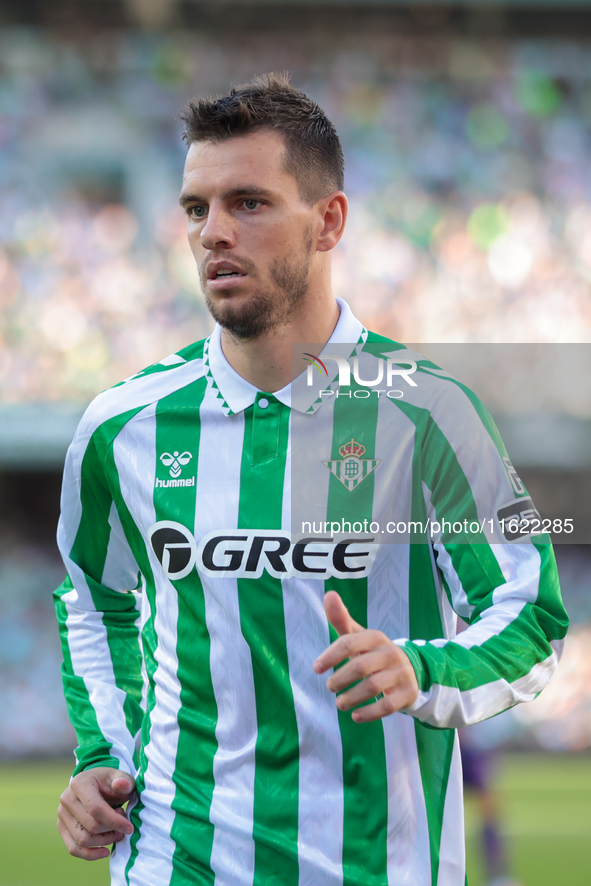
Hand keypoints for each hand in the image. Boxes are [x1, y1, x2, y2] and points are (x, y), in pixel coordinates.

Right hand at [57, 767, 135, 859]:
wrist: (95, 785)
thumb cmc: (109, 782)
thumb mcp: (120, 777)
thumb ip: (124, 781)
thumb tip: (121, 785)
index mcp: (80, 783)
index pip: (96, 808)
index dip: (114, 821)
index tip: (129, 827)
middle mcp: (67, 799)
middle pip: (91, 826)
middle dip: (111, 830)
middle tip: (123, 826)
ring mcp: (62, 815)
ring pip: (83, 840)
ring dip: (104, 841)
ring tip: (116, 833)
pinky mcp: (62, 828)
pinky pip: (73, 848)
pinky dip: (90, 854)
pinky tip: (105, 851)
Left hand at [313, 590, 418, 721]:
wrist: (409, 670)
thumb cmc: (373, 653)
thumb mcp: (358, 636)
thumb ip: (341, 619)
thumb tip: (328, 593)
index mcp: (375, 637)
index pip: (350, 643)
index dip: (331, 655)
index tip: (316, 668)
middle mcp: (390, 653)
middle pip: (361, 666)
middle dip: (341, 679)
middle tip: (329, 687)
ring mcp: (401, 673)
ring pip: (374, 687)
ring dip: (352, 697)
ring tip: (340, 704)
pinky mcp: (408, 692)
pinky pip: (388, 705)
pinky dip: (369, 713)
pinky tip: (355, 716)